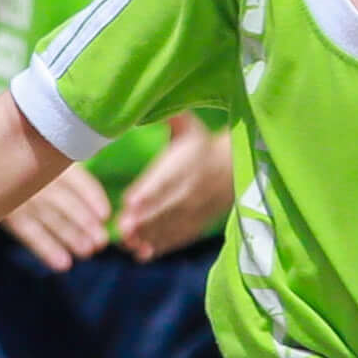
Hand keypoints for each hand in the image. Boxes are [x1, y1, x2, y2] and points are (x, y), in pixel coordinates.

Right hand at [2, 161, 116, 269]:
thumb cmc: (23, 161)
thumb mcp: (43, 154)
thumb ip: (64, 165)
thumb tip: (95, 185)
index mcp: (48, 159)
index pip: (77, 181)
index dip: (92, 198)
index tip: (105, 215)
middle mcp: (36, 177)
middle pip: (66, 202)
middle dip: (85, 223)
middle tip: (101, 242)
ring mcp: (21, 196)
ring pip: (51, 219)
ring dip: (70, 237)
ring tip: (87, 252)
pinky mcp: (8, 214)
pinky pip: (30, 233)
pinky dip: (46, 249)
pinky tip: (62, 264)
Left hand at [110, 117, 234, 260]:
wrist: (235, 167)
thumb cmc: (201, 145)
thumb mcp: (189, 127)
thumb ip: (171, 117)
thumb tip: (147, 103)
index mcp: (184, 164)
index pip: (164, 179)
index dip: (148, 191)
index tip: (130, 201)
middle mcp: (188, 189)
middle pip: (164, 207)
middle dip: (144, 219)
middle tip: (123, 229)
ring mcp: (193, 210)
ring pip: (169, 226)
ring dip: (148, 236)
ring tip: (128, 244)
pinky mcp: (195, 224)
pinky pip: (178, 237)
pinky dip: (161, 246)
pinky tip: (142, 254)